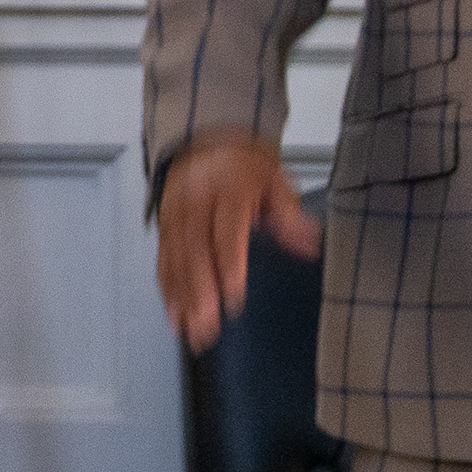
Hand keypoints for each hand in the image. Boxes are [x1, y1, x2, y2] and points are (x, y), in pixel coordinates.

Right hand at [156, 127, 320, 352]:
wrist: (208, 141)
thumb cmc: (245, 166)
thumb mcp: (276, 181)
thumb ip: (290, 215)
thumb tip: (308, 241)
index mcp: (226, 188)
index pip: (225, 230)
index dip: (228, 265)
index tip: (233, 295)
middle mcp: (195, 201)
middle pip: (195, 250)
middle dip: (199, 292)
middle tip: (206, 325)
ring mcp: (176, 213)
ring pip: (176, 259)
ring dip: (182, 297)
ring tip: (191, 330)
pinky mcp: (165, 225)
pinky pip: (163, 259)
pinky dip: (167, 288)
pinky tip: (174, 313)